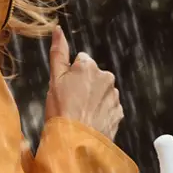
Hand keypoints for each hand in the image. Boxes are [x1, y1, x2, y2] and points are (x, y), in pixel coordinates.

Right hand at [44, 26, 123, 141]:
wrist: (77, 143)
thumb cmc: (61, 111)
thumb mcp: (54, 80)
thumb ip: (58, 52)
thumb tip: (58, 29)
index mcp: (88, 66)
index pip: (79, 62)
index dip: (70, 75)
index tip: (65, 90)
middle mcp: (106, 76)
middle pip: (92, 75)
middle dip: (83, 86)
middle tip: (71, 103)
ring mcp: (114, 95)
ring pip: (101, 91)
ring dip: (92, 99)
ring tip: (80, 114)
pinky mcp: (119, 112)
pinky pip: (108, 107)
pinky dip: (100, 112)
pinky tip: (90, 121)